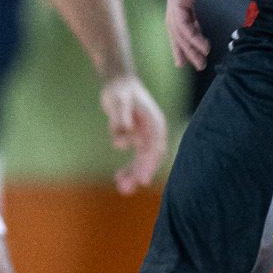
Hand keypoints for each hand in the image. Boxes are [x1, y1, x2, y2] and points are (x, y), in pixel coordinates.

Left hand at [100, 75, 167, 194]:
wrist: (117, 83)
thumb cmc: (120, 90)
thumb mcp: (120, 100)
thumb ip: (122, 115)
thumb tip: (126, 129)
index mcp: (155, 123)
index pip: (155, 147)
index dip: (150, 164)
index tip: (142, 179)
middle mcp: (152, 132)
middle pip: (149, 157)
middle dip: (140, 173)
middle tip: (128, 189)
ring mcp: (144, 136)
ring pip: (141, 160)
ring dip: (134, 174)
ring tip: (123, 189)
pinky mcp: (134, 138)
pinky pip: (133, 159)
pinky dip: (127, 169)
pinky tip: (117, 177)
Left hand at [165, 0, 239, 70]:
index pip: (183, 16)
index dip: (189, 33)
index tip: (197, 48)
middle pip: (175, 27)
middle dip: (182, 47)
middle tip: (189, 65)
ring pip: (177, 29)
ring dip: (188, 48)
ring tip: (200, 62)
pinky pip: (182, 23)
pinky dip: (190, 37)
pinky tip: (201, 48)